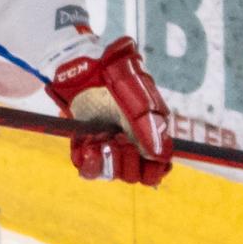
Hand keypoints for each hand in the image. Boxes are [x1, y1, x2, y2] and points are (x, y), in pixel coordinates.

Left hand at [46, 37, 173, 186]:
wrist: (82, 68)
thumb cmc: (115, 79)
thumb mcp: (137, 100)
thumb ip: (149, 128)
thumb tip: (160, 157)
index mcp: (149, 136)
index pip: (157, 169)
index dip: (152, 169)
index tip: (141, 153)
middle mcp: (130, 145)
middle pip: (135, 176)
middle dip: (126, 161)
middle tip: (117, 140)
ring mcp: (108, 146)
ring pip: (113, 174)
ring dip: (106, 160)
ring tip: (99, 141)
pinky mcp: (86, 146)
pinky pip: (89, 171)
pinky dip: (88, 163)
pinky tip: (86, 146)